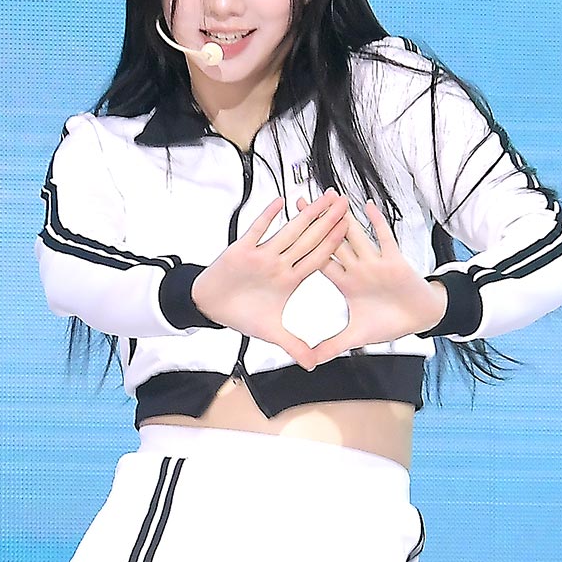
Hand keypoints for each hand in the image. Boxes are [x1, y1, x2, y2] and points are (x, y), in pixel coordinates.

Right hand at [192, 190, 351, 367]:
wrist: (211, 305)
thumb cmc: (240, 314)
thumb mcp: (271, 333)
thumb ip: (293, 346)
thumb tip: (313, 365)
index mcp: (289, 280)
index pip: (317, 259)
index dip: (333, 243)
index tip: (349, 228)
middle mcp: (279, 264)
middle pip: (308, 240)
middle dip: (327, 221)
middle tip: (344, 201)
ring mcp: (261, 256)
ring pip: (288, 232)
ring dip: (305, 214)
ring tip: (322, 196)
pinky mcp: (240, 250)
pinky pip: (256, 231)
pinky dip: (267, 218)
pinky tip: (280, 202)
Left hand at [301, 199, 446, 367]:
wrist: (419, 317)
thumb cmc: (390, 322)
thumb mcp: (356, 337)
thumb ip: (332, 346)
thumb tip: (309, 361)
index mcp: (346, 283)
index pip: (321, 261)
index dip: (304, 247)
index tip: (287, 234)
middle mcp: (358, 268)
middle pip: (334, 241)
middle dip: (318, 222)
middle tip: (300, 201)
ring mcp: (375, 263)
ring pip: (356, 235)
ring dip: (344, 216)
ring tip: (330, 195)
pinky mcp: (394, 261)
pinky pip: (384, 239)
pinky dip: (376, 223)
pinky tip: (366, 206)